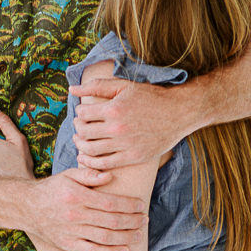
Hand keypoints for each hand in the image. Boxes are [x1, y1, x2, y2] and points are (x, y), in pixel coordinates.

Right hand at [23, 168, 147, 250]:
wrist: (26, 207)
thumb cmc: (52, 189)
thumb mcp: (68, 175)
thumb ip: (89, 174)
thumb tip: (110, 176)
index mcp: (77, 196)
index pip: (110, 202)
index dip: (129, 205)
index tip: (141, 205)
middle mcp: (75, 215)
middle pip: (111, 220)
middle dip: (132, 221)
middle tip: (145, 220)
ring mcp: (71, 232)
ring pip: (105, 237)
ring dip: (126, 237)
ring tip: (139, 235)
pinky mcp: (68, 244)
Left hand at [72, 78, 194, 170]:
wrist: (178, 112)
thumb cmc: (151, 97)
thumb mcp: (124, 86)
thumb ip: (96, 86)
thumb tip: (72, 89)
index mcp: (113, 109)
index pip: (83, 114)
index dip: (80, 112)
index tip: (83, 112)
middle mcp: (117, 129)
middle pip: (84, 132)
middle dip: (78, 128)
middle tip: (80, 126)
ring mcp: (125, 145)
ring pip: (91, 150)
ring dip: (80, 145)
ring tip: (80, 140)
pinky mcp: (133, 157)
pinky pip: (104, 164)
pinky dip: (90, 162)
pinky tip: (85, 157)